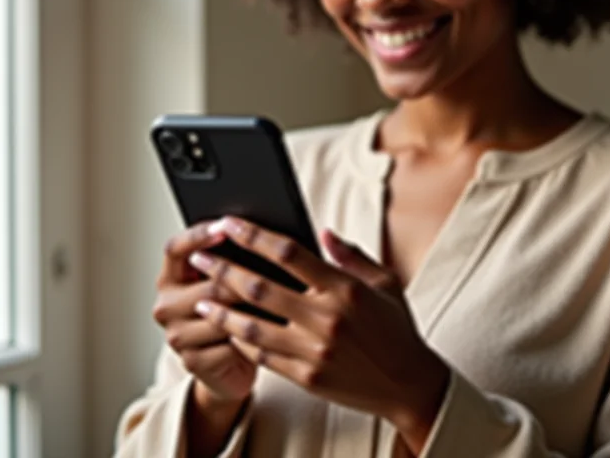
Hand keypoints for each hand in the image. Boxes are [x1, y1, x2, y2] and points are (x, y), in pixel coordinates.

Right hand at [153, 221, 256, 404]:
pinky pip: (227, 343)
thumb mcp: (229, 280)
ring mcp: (176, 335)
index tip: (226, 226)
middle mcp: (166, 305)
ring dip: (250, 310)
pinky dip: (251, 337)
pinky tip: (269, 332)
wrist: (230, 364)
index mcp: (170, 277)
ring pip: (219, 315)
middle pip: (206, 283)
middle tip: (272, 274)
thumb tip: (258, 230)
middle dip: (242, 279)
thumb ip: (233, 257)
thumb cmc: (234, 311)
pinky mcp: (191, 361)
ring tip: (279, 303)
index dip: (199, 235)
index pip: (175, 248)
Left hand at [188, 218, 449, 451]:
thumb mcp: (384, 282)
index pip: (288, 253)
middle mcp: (326, 319)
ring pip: (253, 327)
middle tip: (201, 257)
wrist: (410, 385)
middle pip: (260, 287)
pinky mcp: (307, 378)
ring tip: (199, 298)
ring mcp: (314, 351)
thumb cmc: (396, 328)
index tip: (231, 224)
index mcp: (344, 288)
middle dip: (224, 269)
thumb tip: (322, 232)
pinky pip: (263, 357)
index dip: (254, 236)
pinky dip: (241, 342)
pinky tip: (228, 329)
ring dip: (222, 310)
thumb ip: (351, 255)